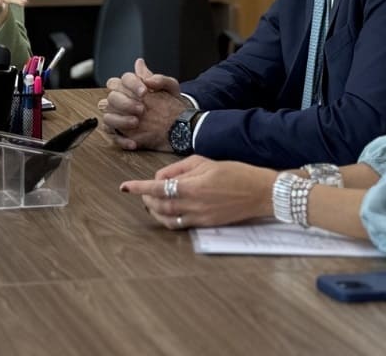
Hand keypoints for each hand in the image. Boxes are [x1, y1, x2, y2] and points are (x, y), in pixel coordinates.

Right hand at [100, 58, 187, 150]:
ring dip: (120, 120)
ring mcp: (119, 117)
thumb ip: (159, 78)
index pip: (122, 80)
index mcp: (132, 87)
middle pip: (112, 97)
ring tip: (136, 123)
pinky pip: (112, 136)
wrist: (178, 125)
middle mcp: (122, 100)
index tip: (144, 92)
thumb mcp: (171, 89)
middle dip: (125, 103)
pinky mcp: (120, 133)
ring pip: (107, 116)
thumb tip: (142, 67)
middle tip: (141, 109)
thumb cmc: (171, 104)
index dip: (132, 84)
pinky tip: (134, 142)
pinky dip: (121, 140)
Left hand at [119, 156, 276, 228]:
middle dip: (146, 198)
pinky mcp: (206, 225)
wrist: (260, 192)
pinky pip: (180, 225)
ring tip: (151, 202)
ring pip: (167, 218)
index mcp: (192, 186)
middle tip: (142, 191)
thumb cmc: (235, 173)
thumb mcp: (204, 161)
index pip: (157, 188)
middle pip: (158, 205)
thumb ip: (178, 169)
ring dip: (155, 211)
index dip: (139, 188)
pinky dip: (168, 219)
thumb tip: (160, 177)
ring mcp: (199, 217)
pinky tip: (167, 212)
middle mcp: (193, 204)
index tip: (125, 187)